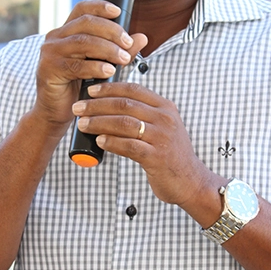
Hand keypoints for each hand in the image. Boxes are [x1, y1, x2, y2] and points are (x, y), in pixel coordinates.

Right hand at [32, 0, 146, 135]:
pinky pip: (75, 65)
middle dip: (111, 31)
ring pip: (83, 42)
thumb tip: (142, 37)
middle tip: (128, 43)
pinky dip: (95, 67)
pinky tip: (109, 71)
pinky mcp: (49, 69)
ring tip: (124, 59)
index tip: (118, 11)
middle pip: (86, 23)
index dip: (100, 7)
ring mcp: (50, 52)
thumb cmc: (79, 87)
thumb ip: (120, 51)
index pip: (82, 9)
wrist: (56, 111)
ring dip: (107, 49)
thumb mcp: (103, 65)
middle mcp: (55, 37)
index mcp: (66, 31)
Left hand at [72, 81, 221, 217]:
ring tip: (83, 124)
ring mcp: (162, 138)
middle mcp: (165, 119)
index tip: (91, 91)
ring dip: (99, 122)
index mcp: (165, 107)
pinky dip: (111, 142)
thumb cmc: (171, 154)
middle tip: (79, 108)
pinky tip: (99, 141)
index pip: (133, 90)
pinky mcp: (156, 157)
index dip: (109, 88)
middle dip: (97, 105)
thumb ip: (145, 114)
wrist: (191, 181)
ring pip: (124, 123)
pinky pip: (129, 146)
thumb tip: (111, 106)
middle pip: (125, 105)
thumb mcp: (163, 127)